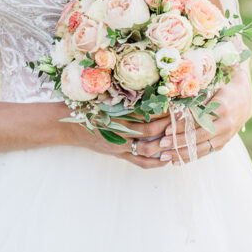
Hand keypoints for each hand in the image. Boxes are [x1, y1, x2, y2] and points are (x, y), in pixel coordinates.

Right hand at [56, 106, 173, 169]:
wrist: (67, 126)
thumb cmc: (86, 107)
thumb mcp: (103, 97)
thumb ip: (123, 96)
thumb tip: (148, 89)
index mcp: (114, 113)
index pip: (143, 112)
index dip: (160, 108)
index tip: (175, 102)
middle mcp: (117, 131)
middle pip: (148, 130)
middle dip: (167, 124)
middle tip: (183, 116)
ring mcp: (118, 146)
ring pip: (147, 148)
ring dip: (165, 143)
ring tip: (180, 136)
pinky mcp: (118, 155)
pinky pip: (140, 163)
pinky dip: (156, 162)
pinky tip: (168, 158)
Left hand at [133, 65, 251, 162]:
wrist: (243, 100)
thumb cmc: (222, 90)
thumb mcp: (211, 89)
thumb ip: (196, 99)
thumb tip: (175, 110)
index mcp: (222, 108)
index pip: (199, 120)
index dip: (183, 126)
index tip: (167, 129)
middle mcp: (226, 124)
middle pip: (200, 136)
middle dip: (180, 141)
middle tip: (162, 143)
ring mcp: (226, 136)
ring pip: (203, 148)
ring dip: (183, 153)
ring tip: (166, 156)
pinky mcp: (223, 143)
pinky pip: (206, 152)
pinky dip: (191, 157)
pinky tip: (177, 161)